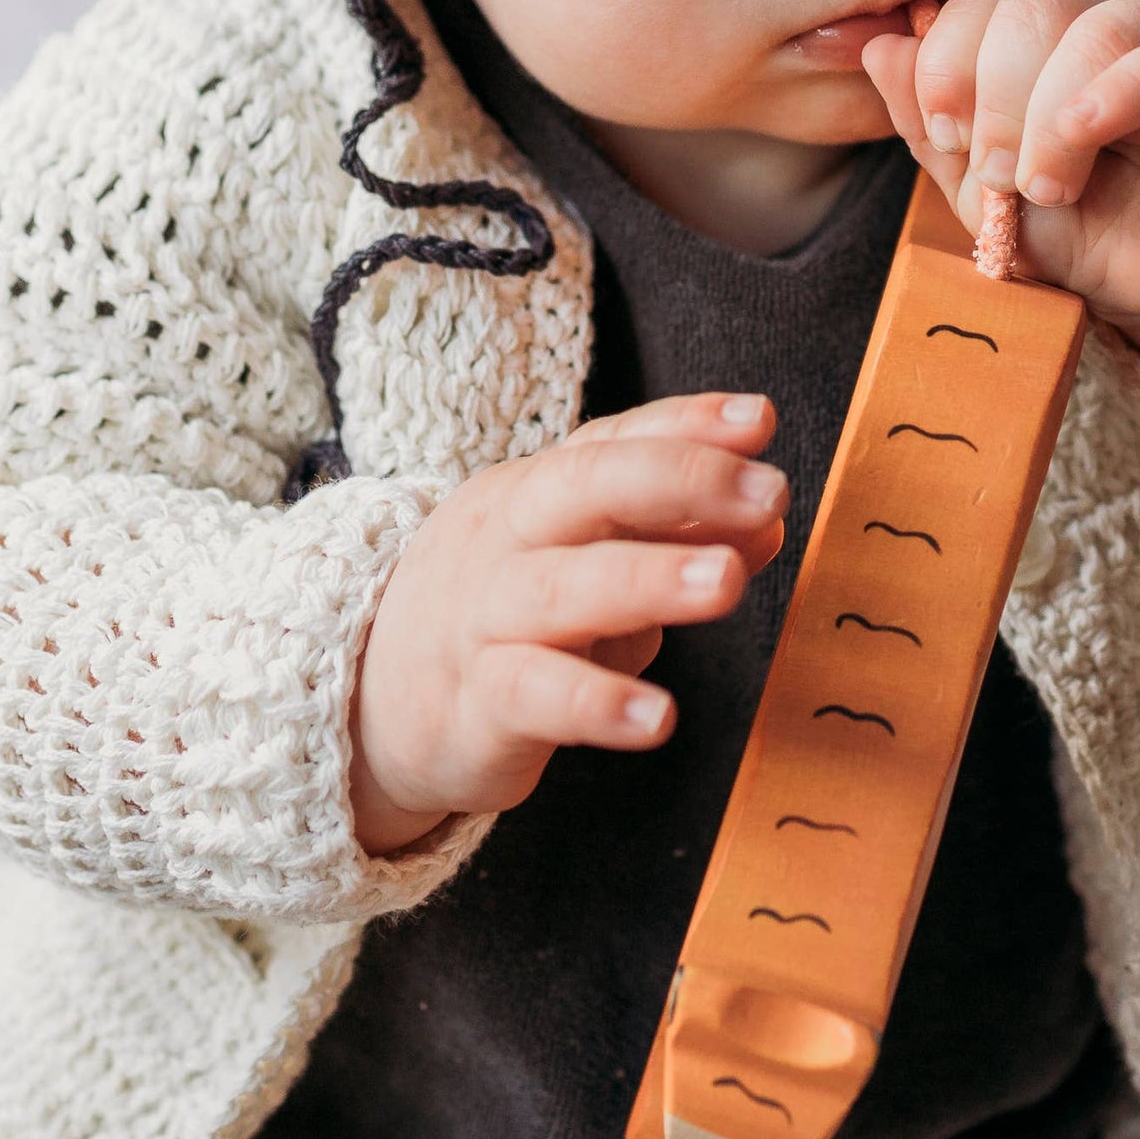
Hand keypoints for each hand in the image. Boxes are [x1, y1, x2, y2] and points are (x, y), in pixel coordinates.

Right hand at [349, 392, 788, 854]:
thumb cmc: (508, 616)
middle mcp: (508, 539)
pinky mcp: (478, 704)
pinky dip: (597, 703)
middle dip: (680, 480)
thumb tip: (769, 521)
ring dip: (649, 579)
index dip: (687, 425)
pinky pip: (536, 695)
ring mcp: (486, 618)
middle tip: (767, 493)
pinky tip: (657, 718)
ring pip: (565, 587)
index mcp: (538, 492)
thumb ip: (671, 539)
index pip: (614, 442)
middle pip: (586, 487)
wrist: (371, 699)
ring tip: (727, 582)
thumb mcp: (587, 564)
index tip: (761, 420)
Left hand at [860, 0, 1139, 387]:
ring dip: (1052, 113)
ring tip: (1049, 187)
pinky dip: (1118, 91)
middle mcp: (1097, 23)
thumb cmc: (1087, 232)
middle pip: (1030, 2)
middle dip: (994, 92)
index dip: (945, 64)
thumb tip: (879, 47)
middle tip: (1002, 176)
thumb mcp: (987, 193)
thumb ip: (930, 126)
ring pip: (1096, 26)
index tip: (944, 138)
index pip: (975, 5)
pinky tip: (1087, 132)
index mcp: (1034, 41)